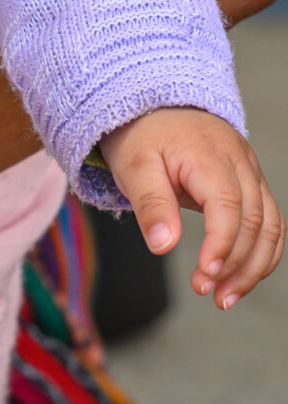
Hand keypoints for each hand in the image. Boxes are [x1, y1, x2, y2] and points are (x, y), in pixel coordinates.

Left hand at [99, 107, 283, 307]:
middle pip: (255, 221)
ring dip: (253, 267)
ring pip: (270, 226)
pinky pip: (270, 223)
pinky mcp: (252, 183)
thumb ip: (150, 203)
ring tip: (224, 297)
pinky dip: (261, 254)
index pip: (229, 205)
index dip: (222, 245)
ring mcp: (251, 172)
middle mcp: (239, 161)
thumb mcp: (133, 165)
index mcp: (208, 153)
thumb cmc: (143, 136)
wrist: (155, 106)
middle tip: (207, 292)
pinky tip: (241, 278)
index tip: (204, 275)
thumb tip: (164, 246)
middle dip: (236, 264)